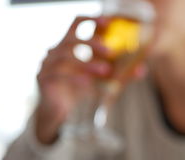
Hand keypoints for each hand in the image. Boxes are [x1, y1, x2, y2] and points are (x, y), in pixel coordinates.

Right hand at [36, 15, 148, 144]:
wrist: (60, 114)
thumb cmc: (79, 92)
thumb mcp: (101, 81)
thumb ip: (119, 74)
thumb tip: (141, 70)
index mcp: (68, 46)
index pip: (76, 23)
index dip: (91, 19)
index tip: (109, 22)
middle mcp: (55, 51)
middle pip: (71, 38)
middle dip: (91, 42)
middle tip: (110, 51)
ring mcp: (47, 64)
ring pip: (65, 56)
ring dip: (87, 62)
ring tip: (105, 71)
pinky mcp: (43, 78)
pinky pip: (58, 74)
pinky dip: (74, 77)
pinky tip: (87, 83)